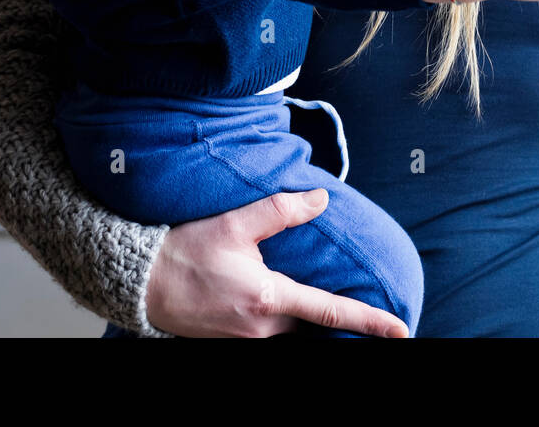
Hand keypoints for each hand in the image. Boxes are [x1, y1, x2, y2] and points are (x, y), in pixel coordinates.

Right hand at [144, 189, 409, 337]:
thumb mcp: (234, 223)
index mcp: (268, 299)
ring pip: (292, 330)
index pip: (331, 313)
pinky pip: (270, 333)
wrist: (137, 282)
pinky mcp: (232, 341)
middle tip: (360, 306)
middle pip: (314, 325)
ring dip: (307, 317)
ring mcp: (246, 339)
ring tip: (317, 301)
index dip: (370, 323)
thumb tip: (320, 199)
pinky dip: (284, 320)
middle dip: (336, 317)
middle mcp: (262, 327)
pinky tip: (278, 302)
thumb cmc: (183, 251)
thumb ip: (281, 210)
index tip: (401, 331)